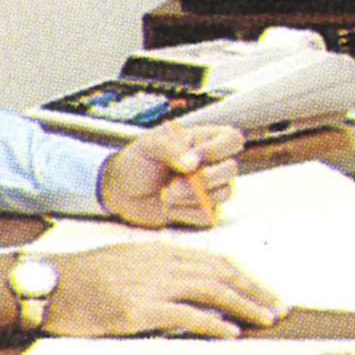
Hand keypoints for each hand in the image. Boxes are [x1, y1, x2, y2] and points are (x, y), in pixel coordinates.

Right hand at [28, 243, 285, 338]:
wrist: (48, 285)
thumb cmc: (83, 279)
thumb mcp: (128, 264)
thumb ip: (161, 271)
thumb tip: (192, 290)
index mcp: (161, 251)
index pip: (216, 261)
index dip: (246, 277)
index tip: (265, 292)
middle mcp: (161, 262)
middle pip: (222, 273)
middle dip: (255, 291)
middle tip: (279, 307)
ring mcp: (150, 284)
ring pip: (211, 290)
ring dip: (244, 305)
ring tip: (266, 319)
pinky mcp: (138, 309)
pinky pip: (184, 315)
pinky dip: (212, 322)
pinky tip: (229, 331)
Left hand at [99, 123, 243, 228]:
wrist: (121, 191)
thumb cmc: (137, 161)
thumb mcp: (149, 145)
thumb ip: (172, 150)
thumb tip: (194, 164)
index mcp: (203, 140)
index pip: (233, 139)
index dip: (220, 149)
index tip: (195, 157)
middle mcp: (211, 164)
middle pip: (232, 169)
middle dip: (204, 179)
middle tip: (175, 183)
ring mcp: (209, 189)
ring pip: (224, 193)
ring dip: (192, 197)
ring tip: (167, 194)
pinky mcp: (202, 211)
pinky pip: (209, 215)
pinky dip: (186, 213)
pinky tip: (169, 207)